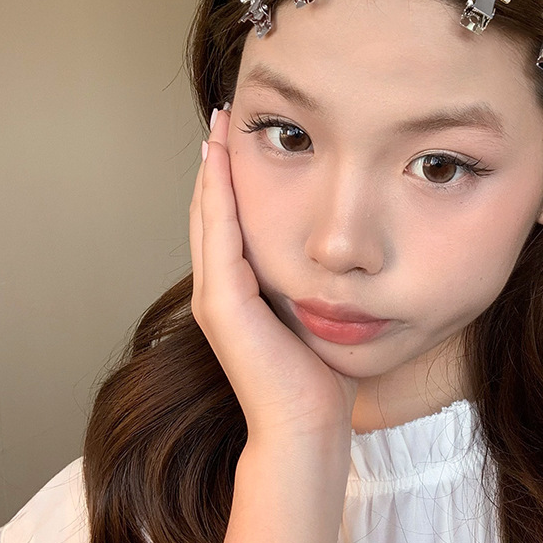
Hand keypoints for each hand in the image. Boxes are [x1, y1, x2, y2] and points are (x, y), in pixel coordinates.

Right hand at [189, 108, 358, 439]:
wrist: (307, 426)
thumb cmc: (318, 375)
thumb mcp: (312, 312)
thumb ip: (308, 280)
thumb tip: (334, 252)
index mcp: (239, 289)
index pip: (229, 219)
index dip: (232, 176)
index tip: (241, 134)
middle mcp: (218, 287)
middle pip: (212, 209)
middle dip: (218, 162)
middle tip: (223, 116)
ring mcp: (215, 295)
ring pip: (209, 215)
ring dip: (214, 168)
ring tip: (219, 126)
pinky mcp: (223, 303)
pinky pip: (219, 235)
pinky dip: (219, 196)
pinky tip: (223, 161)